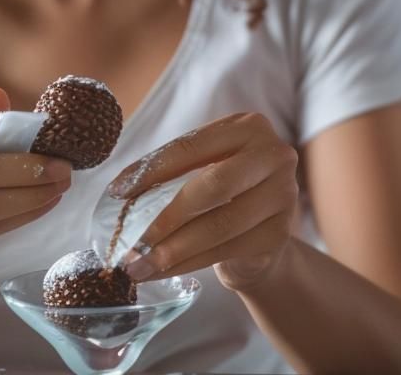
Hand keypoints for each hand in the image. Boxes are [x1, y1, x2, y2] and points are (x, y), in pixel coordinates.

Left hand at [106, 112, 299, 291]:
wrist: (261, 236)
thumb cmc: (223, 195)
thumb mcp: (202, 170)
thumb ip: (171, 172)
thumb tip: (121, 191)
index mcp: (249, 127)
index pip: (192, 146)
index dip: (151, 170)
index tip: (117, 192)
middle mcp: (274, 156)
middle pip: (214, 185)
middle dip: (167, 216)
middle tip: (132, 241)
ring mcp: (283, 196)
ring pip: (219, 225)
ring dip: (173, 249)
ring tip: (138, 265)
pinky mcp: (280, 234)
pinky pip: (225, 251)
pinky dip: (187, 265)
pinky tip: (161, 272)